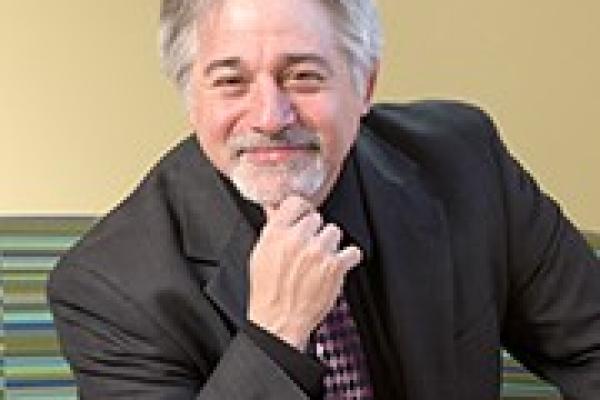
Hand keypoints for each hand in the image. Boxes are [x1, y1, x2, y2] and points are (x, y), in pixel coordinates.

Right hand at [247, 195, 361, 350]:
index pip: (297, 203)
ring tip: (320, 261)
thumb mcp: (260, 255)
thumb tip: (275, 208)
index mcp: (276, 233)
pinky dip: (348, 259)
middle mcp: (297, 239)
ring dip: (330, 245)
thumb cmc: (268, 292)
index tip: (305, 219)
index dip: (302, 211)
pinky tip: (337, 267)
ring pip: (334, 232)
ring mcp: (317, 252)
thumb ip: (273, 229)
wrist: (278, 322)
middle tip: (309, 250)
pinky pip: (352, 251)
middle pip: (317, 218)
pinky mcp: (335, 267)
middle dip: (314, 233)